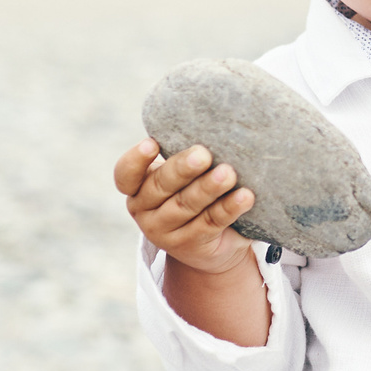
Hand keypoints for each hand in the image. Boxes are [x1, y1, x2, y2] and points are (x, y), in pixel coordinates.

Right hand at [114, 138, 255, 275]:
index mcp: (137, 187)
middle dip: (183, 169)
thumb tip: (215, 126)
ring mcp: (164, 232)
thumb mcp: (182, 177)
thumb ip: (187, 156)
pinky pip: (211, 222)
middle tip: (203, 154)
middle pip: (161, 186)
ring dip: (208, 188)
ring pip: (186, 205)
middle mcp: (145, 210)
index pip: (125, 174)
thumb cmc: (194, 191)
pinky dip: (228, 208)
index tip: (152, 143)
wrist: (211, 242)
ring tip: (228, 173)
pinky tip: (245, 197)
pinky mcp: (190, 244)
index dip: (136, 160)